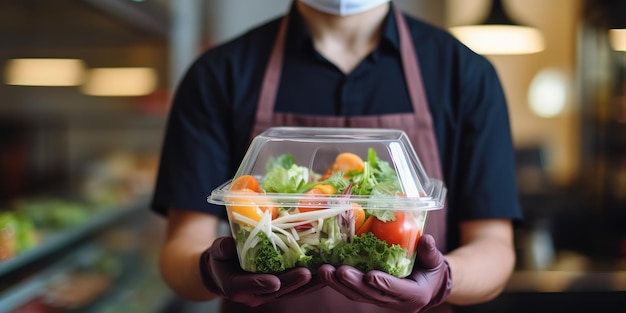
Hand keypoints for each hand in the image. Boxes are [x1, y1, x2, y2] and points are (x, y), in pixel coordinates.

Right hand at [199, 236, 321, 306]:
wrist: (225, 270)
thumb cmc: (220, 258)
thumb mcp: (216, 251)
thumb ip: (221, 249)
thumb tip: (227, 244)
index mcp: (235, 287)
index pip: (248, 287)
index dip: (260, 284)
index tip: (273, 281)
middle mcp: (255, 294)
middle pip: (277, 290)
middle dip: (293, 282)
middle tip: (307, 273)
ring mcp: (270, 292)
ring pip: (292, 290)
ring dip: (309, 284)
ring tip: (324, 273)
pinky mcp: (282, 287)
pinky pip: (298, 285)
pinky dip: (312, 280)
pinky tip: (326, 271)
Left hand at [318, 234, 451, 311]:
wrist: (427, 286)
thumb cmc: (431, 270)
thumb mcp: (435, 261)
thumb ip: (430, 252)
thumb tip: (427, 240)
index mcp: (414, 295)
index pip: (397, 290)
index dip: (384, 284)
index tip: (370, 276)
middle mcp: (395, 302)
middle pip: (371, 294)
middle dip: (353, 283)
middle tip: (338, 270)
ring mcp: (380, 300)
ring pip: (357, 295)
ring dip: (338, 284)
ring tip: (323, 271)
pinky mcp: (369, 295)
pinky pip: (352, 291)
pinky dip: (337, 283)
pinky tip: (324, 271)